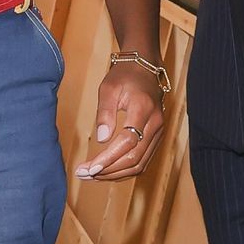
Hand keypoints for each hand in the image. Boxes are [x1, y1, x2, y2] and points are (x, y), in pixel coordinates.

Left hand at [74, 64, 163, 179]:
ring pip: (140, 164)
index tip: (90, 167)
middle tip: (84, 174)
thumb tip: (102, 138)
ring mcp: (158, 132)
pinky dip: (124, 170)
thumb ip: (105, 113)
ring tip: (92, 175)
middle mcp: (155, 124)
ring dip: (115, 174)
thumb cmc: (124, 76)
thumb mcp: (108, 88)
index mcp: (143, 109)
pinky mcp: (156, 138)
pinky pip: (142, 160)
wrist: (145, 68)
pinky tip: (107, 171)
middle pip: (134, 158)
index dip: (109, 158)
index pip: (128, 141)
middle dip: (108, 170)